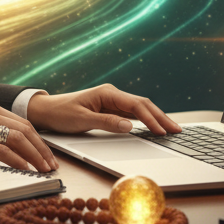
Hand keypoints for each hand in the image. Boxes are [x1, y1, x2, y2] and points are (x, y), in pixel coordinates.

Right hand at [0, 100, 58, 172]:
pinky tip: (25, 169)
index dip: (38, 140)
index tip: (46, 154)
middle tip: (52, 164)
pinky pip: (2, 151)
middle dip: (42, 149)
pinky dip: (18, 160)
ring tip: (44, 169)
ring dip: (35, 156)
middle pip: (25, 129)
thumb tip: (7, 144)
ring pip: (18, 139)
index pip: (22, 122)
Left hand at [25, 84, 181, 135]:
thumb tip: (130, 126)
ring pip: (139, 109)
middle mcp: (112, 94)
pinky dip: (145, 120)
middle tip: (177, 131)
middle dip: (160, 117)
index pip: (135, 105)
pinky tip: (154, 127)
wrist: (46, 111)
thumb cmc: (61, 114)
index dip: (151, 118)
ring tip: (172, 129)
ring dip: (155, 118)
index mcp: (107, 93)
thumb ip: (106, 122)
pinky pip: (132, 114)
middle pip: (142, 104)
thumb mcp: (82, 120)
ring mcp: (112, 101)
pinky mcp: (110, 109)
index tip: (162, 131)